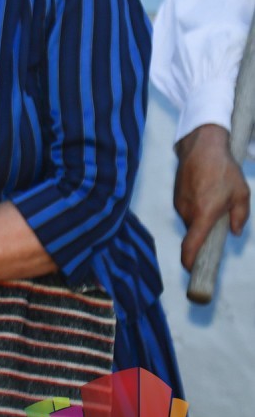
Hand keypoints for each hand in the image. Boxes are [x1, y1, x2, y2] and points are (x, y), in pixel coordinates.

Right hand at [173, 124, 250, 269]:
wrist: (202, 147)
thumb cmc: (224, 170)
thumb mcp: (241, 194)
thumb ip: (240, 217)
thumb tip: (235, 232)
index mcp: (204, 214)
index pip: (191, 244)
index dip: (189, 260)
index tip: (191, 269)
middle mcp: (188, 212)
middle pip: (195, 233)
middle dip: (206, 232)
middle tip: (221, 218)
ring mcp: (179, 204)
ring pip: (192, 221)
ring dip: (202, 218)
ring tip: (214, 199)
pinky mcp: (176, 196)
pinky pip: (187, 210)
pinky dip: (196, 208)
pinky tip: (206, 192)